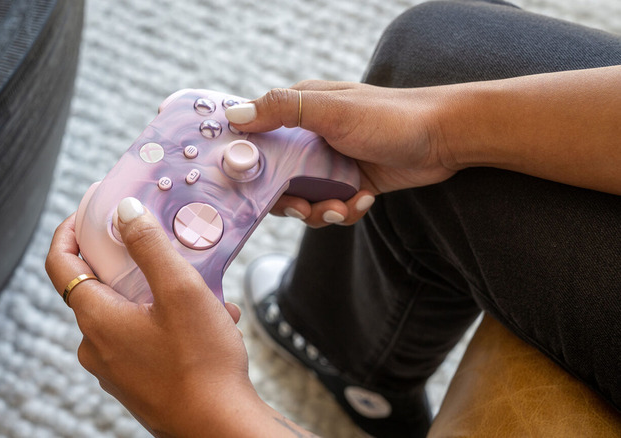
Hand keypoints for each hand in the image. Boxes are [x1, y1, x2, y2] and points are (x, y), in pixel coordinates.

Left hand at [45, 200, 254, 435]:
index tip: (92, 209)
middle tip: (164, 246)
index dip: (71, 229)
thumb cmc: (201, 363)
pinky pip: (142, 339)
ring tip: (208, 294)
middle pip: (98, 286)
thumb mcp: (180, 291)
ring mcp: (114, 369)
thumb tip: (124, 211)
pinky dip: (169, 323)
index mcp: (96, 319)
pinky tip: (212, 324)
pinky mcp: (135, 383)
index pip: (60, 263)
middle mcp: (96, 346)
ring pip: (128, 313)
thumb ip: (149, 245)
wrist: (219, 427)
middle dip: (133, 262)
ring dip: (161, 295)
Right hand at [227, 80, 457, 225]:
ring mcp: (329, 162)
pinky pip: (331, 208)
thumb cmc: (391, 116)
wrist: (446, 138)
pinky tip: (365, 202)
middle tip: (304, 207)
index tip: (247, 186)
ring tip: (343, 207)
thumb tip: (234, 116)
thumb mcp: (332, 110)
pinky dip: (344, 212)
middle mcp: (309, 137)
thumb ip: (283, 110)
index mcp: (298, 111)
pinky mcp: (349, 183)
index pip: (255, 138)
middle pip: (275, 179)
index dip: (246, 164)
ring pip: (303, 200)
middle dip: (288, 201)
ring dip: (320, 212)